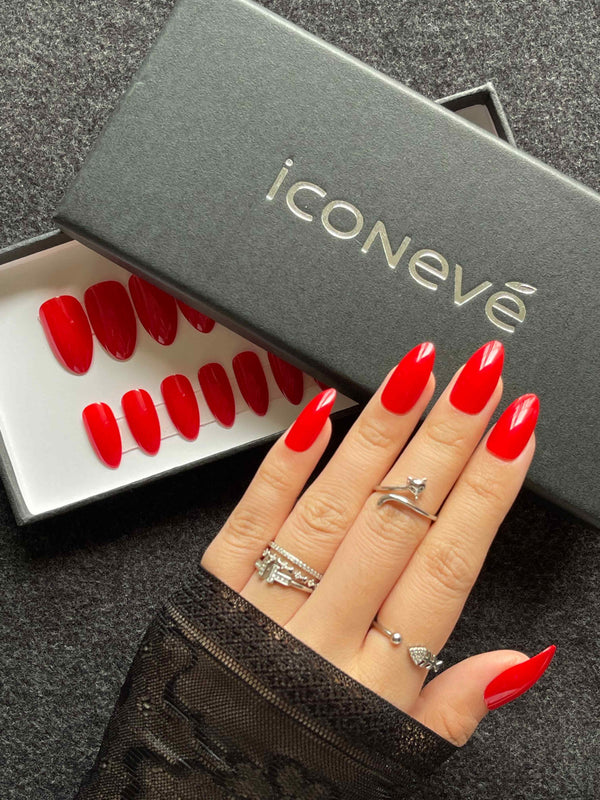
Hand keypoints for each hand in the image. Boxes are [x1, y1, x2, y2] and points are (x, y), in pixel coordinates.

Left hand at [200, 341, 554, 745]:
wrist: (194, 790)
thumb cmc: (295, 767)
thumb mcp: (388, 753)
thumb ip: (453, 709)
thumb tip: (519, 662)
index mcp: (377, 681)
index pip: (448, 565)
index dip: (487, 491)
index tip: (515, 432)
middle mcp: (323, 636)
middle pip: (398, 520)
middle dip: (446, 440)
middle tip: (480, 376)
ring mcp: (264, 606)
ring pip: (334, 505)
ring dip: (380, 432)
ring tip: (417, 373)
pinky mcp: (213, 586)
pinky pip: (253, 516)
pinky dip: (286, 461)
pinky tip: (321, 410)